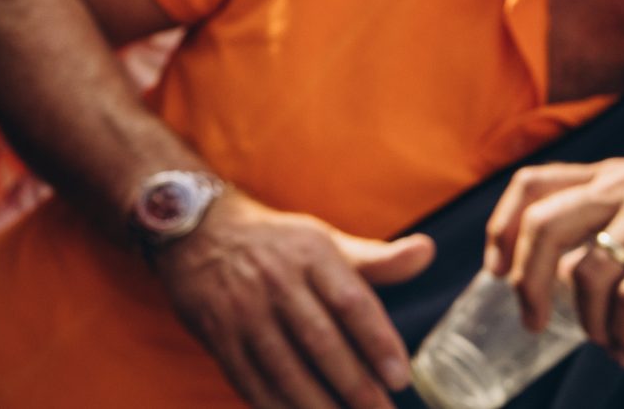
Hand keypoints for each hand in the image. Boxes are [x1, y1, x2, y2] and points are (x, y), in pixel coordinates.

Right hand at [151, 191, 434, 408]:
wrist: (196, 232)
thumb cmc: (277, 245)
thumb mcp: (324, 242)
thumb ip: (376, 259)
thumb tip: (427, 252)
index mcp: (309, 254)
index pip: (351, 301)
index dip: (378, 341)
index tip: (400, 377)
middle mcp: (274, 280)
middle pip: (320, 340)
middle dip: (355, 384)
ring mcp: (242, 309)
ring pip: (285, 367)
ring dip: (319, 404)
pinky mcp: (218, 335)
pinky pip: (251, 380)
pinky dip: (277, 407)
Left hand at [487, 150, 623, 367]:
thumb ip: (615, 214)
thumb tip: (571, 264)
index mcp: (610, 174)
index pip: (531, 184)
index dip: (501, 226)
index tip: (495, 269)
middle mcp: (623, 187)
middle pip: (543, 226)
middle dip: (527, 281)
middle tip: (532, 321)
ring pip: (588, 268)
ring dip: (588, 319)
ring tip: (605, 343)